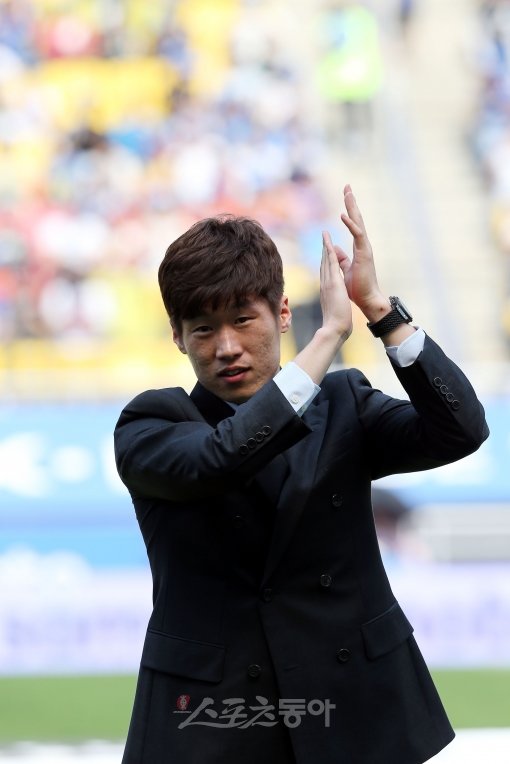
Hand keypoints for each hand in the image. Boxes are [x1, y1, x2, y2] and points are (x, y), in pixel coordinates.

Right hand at [320, 226, 352, 341]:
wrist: (334, 328)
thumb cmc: (336, 323)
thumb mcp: (334, 310)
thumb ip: (333, 304)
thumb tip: (333, 304)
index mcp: (327, 290)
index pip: (326, 272)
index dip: (325, 261)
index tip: (326, 251)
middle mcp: (325, 284)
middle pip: (324, 263)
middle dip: (324, 250)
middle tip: (323, 237)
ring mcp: (328, 282)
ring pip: (326, 261)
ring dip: (326, 246)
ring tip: (325, 234)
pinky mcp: (333, 282)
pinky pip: (331, 263)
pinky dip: (330, 252)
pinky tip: (330, 243)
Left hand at [324, 185, 388, 322]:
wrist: (367, 299)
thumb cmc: (357, 287)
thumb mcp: (345, 269)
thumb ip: (341, 258)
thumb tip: (334, 249)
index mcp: (358, 247)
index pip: (353, 224)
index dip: (349, 210)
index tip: (345, 196)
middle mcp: (363, 245)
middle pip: (357, 218)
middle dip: (351, 202)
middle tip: (347, 186)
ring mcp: (365, 248)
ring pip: (359, 222)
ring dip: (352, 207)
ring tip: (347, 192)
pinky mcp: (364, 253)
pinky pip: (357, 235)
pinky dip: (351, 224)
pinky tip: (343, 214)